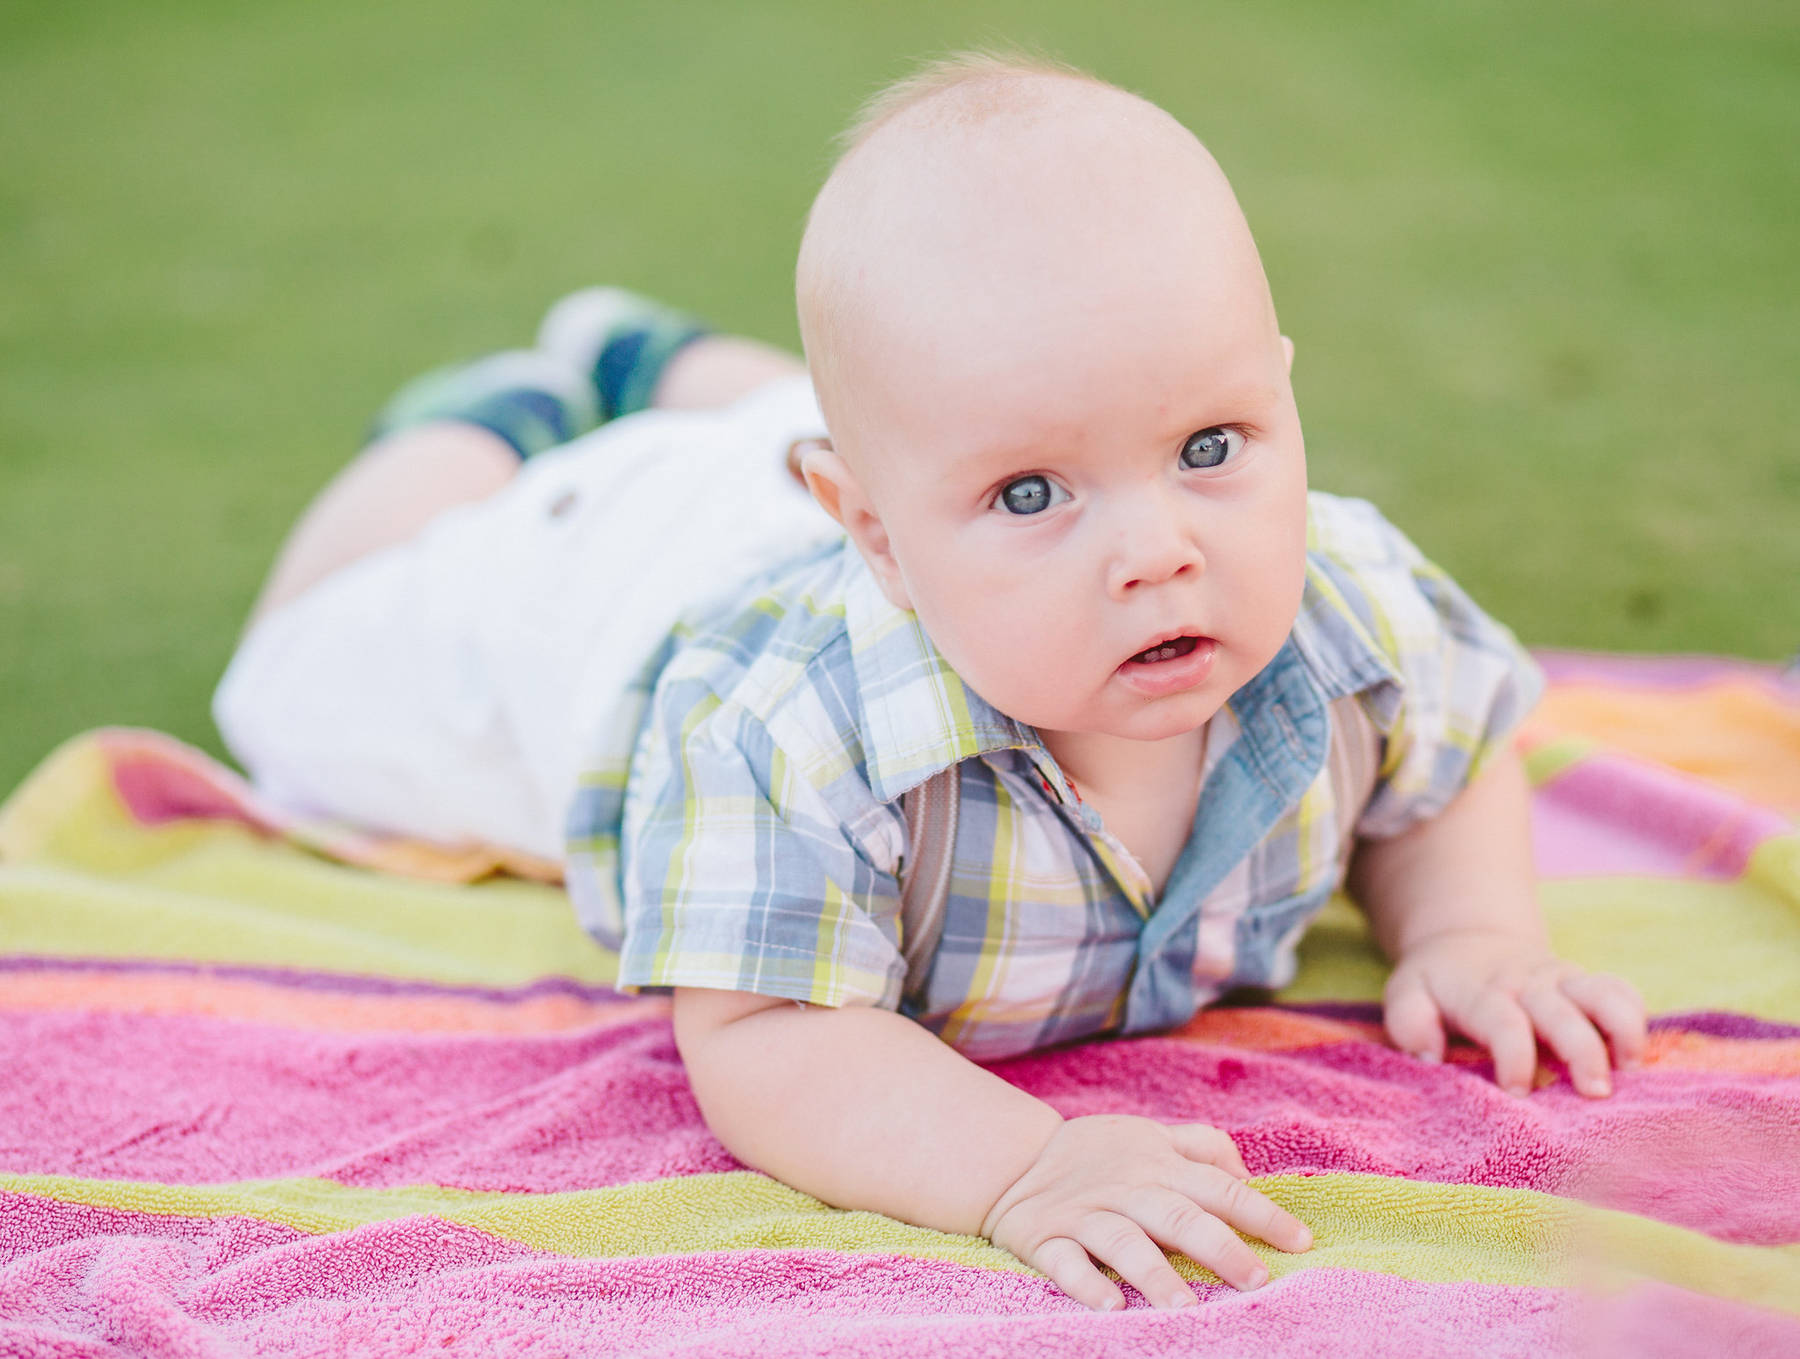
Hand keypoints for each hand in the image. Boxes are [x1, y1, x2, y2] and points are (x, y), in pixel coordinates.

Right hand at [978, 1113, 1312, 1311]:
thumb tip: (1248, 1174)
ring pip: (1123, 1242)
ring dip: (1153, 1273)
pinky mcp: (1047, 1239)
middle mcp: (1127, 1190)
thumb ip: (1202, 1147)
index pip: (1219, 1187)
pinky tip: (1110, 1306)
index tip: (1300, 1241)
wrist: (1014, 1161)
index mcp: (1158, 1165)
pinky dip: (1086, 1284)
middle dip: (1218, 1246)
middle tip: (1256, 1279)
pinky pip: (1066, 1263)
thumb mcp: (1151, 1135)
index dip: (1260, 1213)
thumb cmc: (1098, 1155)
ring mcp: (1086, 1216)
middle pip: (1177, 1216)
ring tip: (1184, 1306)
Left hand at [1383, 930, 1646, 1096]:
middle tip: (1594, 1092)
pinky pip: (1621, 990)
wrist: (1466, 939)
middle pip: (1562, 1013)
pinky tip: (1636, 1055)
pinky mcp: (1585, 983)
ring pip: (1603, 994)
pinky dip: (1635, 1015)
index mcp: (1482, 993)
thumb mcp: (1406, 993)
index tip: (1517, 1093)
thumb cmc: (1436, 982)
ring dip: (1622, 1029)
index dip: (1513, 1057)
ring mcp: (1561, 981)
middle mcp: (1527, 985)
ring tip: (1630, 1069)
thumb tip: (1430, 1055)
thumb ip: (1409, 1021)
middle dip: (1582, 1051)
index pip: (1503, 1022)